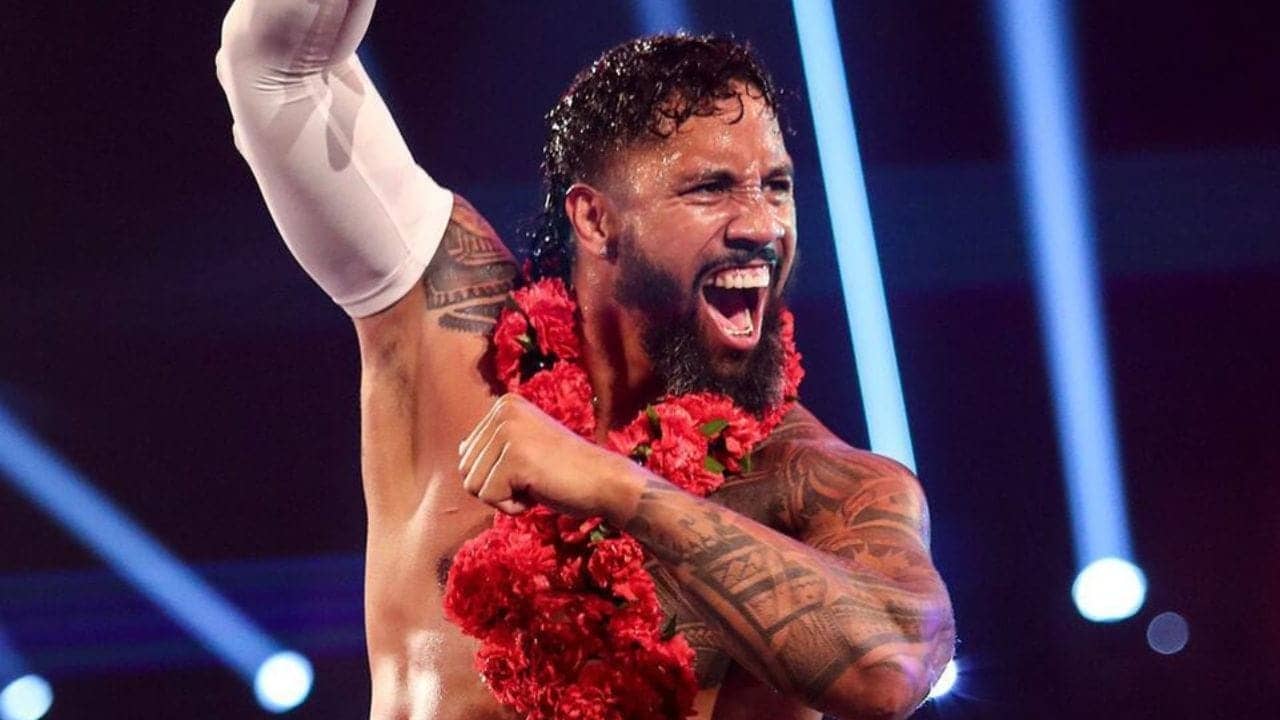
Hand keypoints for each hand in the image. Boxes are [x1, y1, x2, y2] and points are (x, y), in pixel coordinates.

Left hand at [457, 393, 642, 521]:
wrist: (605, 481)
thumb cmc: (565, 471)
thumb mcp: (524, 447)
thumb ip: (492, 446)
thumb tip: (461, 450)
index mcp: (504, 405)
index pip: (466, 454)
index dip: (496, 474)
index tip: (531, 466)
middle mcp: (503, 411)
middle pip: (465, 470)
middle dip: (497, 486)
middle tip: (535, 476)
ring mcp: (509, 432)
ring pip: (473, 486)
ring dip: (505, 497)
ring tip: (537, 481)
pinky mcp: (515, 458)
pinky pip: (490, 499)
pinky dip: (514, 507)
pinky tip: (540, 491)